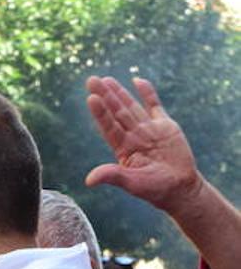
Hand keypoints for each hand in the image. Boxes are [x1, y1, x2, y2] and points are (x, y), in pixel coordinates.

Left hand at [84, 76, 203, 212]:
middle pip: (116, 112)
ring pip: (131, 106)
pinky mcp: (166, 126)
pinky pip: (154, 106)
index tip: (91, 98)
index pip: (108, 127)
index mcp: (123, 148)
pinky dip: (148, 93)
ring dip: (119, 93)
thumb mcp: (132, 183)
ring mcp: (148, 129)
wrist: (180, 188)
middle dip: (105, 96)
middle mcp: (133, 136)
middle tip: (91, 79)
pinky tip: (137, 81)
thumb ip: (113, 176)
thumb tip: (89, 181)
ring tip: (105, 79)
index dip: (100, 113)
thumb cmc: (155, 189)